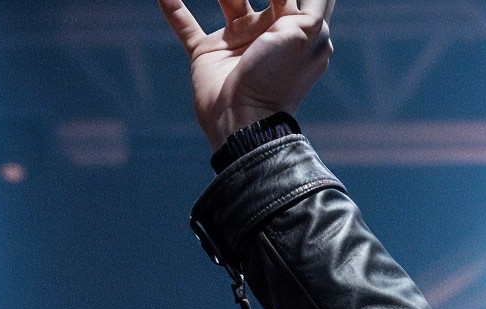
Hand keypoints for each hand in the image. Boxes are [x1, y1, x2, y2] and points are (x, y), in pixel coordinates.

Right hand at [156, 0, 334, 149]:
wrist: (244, 119)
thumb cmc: (278, 77)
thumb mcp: (306, 33)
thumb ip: (311, 3)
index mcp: (294, 31)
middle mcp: (266, 33)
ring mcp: (235, 43)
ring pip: (228, 0)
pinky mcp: (207, 54)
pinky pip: (186, 26)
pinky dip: (174, 10)